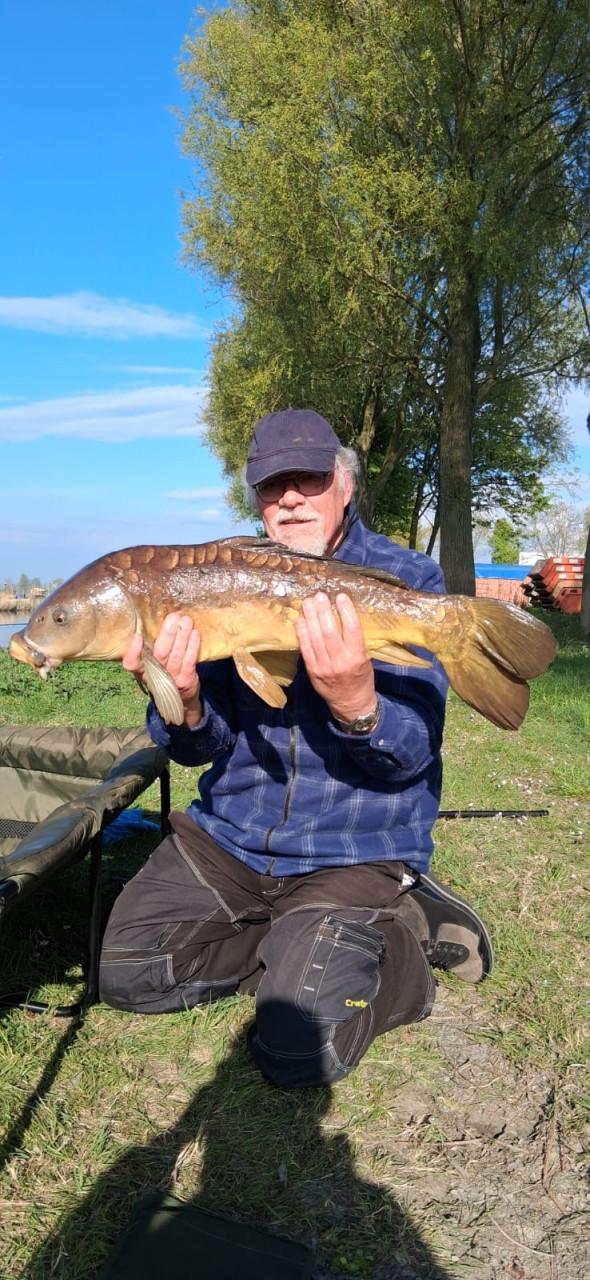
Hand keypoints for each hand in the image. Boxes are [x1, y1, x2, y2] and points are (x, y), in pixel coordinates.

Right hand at [123, 613, 202, 726]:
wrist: (180, 699)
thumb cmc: (163, 673)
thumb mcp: (150, 664)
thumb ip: (149, 647)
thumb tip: (153, 618)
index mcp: (141, 670)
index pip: (131, 664)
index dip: (132, 651)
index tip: (137, 636)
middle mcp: (154, 677)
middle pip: (160, 654)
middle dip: (167, 634)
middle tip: (173, 617)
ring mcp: (171, 680)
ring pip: (176, 655)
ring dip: (182, 636)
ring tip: (186, 620)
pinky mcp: (186, 680)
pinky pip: (189, 661)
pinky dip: (192, 646)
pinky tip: (195, 634)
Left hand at [294, 592, 376, 721]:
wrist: (351, 704)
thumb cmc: (361, 678)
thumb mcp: (365, 659)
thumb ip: (355, 641)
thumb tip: (342, 615)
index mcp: (357, 657)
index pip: (352, 629)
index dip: (346, 610)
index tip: (341, 596)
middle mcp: (340, 661)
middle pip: (329, 631)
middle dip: (323, 610)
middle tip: (319, 595)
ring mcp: (323, 667)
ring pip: (315, 637)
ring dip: (310, 617)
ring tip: (308, 602)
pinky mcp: (312, 670)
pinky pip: (305, 648)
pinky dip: (302, 632)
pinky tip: (300, 620)